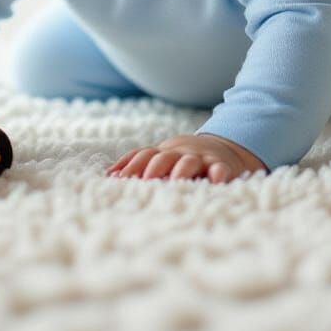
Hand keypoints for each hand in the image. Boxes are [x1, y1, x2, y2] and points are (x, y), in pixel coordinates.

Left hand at [106, 132, 267, 183]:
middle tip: (145, 181)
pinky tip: (216, 181)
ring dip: (182, 170)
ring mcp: (201, 158)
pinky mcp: (221, 166)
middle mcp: (180, 153)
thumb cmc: (183, 159)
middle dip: (153, 168)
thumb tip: (109, 175)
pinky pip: (220, 169)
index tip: (118, 179)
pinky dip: (218, 174)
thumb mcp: (163, 157)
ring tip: (176, 181)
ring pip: (190, 162)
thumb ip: (139, 164)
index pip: (144, 156)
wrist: (222, 148)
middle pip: (164, 157)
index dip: (131, 166)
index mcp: (164, 153)